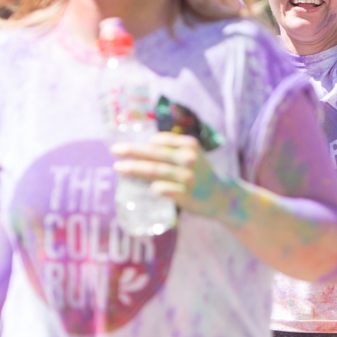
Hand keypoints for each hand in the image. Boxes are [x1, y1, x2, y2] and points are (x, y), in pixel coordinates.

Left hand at [112, 133, 234, 221]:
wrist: (222, 196)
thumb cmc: (200, 174)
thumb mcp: (191, 155)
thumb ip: (170, 150)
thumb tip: (136, 151)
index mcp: (189, 145)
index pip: (160, 140)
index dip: (144, 143)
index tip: (128, 148)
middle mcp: (188, 159)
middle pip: (155, 153)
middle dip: (132, 150)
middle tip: (114, 150)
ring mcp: (187, 177)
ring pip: (156, 170)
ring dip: (135, 168)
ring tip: (118, 167)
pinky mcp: (186, 195)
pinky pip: (164, 189)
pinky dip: (155, 188)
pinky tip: (151, 188)